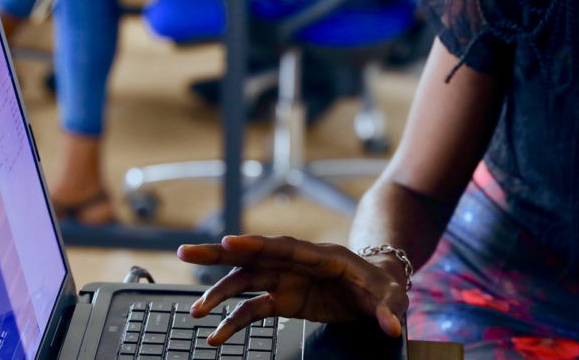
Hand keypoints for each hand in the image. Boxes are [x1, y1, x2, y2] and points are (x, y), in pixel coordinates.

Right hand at [177, 235, 408, 345]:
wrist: (378, 289)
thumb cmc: (383, 286)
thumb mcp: (393, 296)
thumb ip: (389, 310)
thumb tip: (392, 328)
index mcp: (322, 256)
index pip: (284, 247)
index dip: (255, 244)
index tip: (228, 241)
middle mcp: (297, 264)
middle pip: (253, 255)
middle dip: (219, 253)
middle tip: (185, 252)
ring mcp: (287, 280)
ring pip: (246, 281)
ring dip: (219, 293)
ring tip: (196, 311)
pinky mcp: (284, 299)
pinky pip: (253, 309)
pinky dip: (234, 321)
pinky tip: (217, 336)